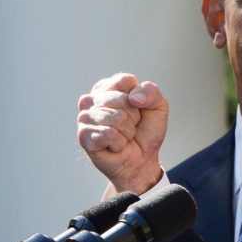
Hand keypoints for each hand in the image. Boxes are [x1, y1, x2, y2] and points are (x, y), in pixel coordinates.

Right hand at [77, 73, 167, 194]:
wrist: (142, 160)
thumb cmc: (146, 132)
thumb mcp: (158, 107)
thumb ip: (151, 92)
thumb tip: (132, 97)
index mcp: (109, 88)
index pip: (124, 80)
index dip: (139, 98)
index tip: (138, 109)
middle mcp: (93, 100)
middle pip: (121, 99)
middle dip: (134, 116)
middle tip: (131, 126)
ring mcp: (85, 117)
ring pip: (115, 117)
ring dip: (128, 130)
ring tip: (124, 136)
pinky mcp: (83, 136)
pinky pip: (108, 133)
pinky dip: (120, 142)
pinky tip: (116, 145)